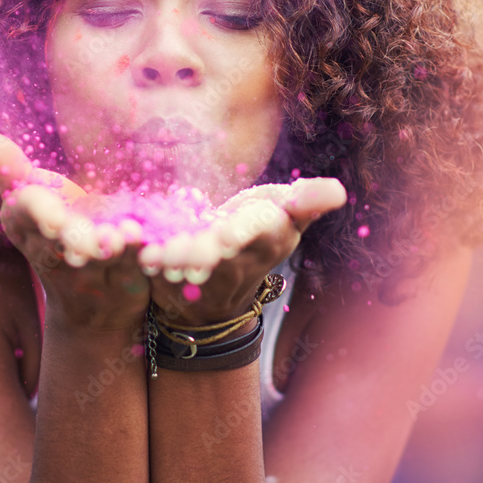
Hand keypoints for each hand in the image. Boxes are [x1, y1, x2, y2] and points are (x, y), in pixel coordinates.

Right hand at [0, 133, 149, 332]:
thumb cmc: (55, 227)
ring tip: (123, 235)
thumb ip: (10, 168)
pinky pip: (132, 268)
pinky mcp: (123, 281)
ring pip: (99, 258)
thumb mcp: (32, 197)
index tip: (54, 219)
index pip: (25, 214)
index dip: (40, 213)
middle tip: (88, 236)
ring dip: (111, 247)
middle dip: (74, 237)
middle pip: (60, 243)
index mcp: (23, 225)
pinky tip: (147, 242)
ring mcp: (89, 272)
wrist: (88, 302)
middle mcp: (52, 252)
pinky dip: (140, 256)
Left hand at [138, 179, 346, 325]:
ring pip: (194, 265)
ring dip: (177, 259)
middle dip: (209, 249)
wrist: (220, 291)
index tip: (227, 238)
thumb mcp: (283, 213)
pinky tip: (143, 256)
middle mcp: (243, 257)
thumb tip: (339, 191)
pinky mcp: (180, 278)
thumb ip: (306, 201)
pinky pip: (166, 269)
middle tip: (192, 250)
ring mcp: (211, 272)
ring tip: (157, 256)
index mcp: (270, 234)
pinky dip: (154, 261)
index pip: (263, 231)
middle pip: (226, 252)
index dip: (245, 233)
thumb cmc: (255, 231)